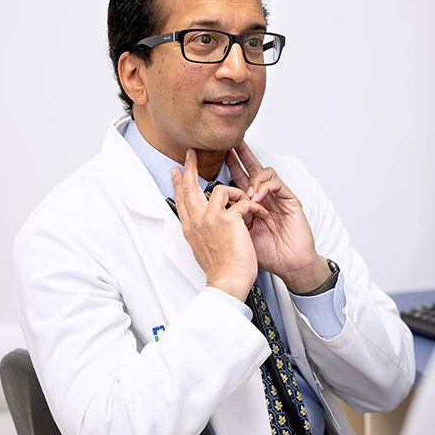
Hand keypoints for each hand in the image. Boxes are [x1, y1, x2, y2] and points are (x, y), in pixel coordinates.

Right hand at [171, 149, 268, 301]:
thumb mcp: (202, 248)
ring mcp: (211, 218)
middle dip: (190, 167)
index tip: (175, 171)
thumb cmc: (220, 268)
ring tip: (248, 204)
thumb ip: (201, 231)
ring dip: (239, 194)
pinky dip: (253, 206)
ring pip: (222, 189)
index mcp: (191, 228)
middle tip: (190, 154)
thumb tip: (202, 224)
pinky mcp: (227, 219)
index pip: (181, 200)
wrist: (228, 280)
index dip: (177, 183)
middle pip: (189, 187)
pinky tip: (259, 215)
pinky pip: (242, 201)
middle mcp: (197, 220)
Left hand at [226, 142, 331, 293]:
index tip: (216, 155)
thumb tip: (212, 206)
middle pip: (252, 168)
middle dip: (242, 154)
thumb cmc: (268, 253)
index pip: (238, 178)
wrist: (289, 265)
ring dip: (253, 178)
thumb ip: (229, 217)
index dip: (229, 166)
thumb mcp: (240, 233)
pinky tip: (257, 197)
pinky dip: (265, 187)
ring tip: (247, 193)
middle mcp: (264, 197)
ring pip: (265, 172)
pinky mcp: (290, 200)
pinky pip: (276, 184)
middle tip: (232, 142)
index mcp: (251, 203)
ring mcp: (277, 197)